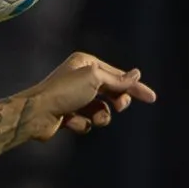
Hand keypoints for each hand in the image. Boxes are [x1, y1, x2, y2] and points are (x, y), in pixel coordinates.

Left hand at [26, 52, 156, 141]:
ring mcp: (74, 97)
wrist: (37, 114)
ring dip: (100, 116)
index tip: (151, 98)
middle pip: (111, 92)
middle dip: (116, 102)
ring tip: (93, 118)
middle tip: (118, 107)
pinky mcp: (68, 114)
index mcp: (86, 64)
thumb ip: (117, 79)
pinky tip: (70, 121)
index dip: (134, 87)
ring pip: (101, 110)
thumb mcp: (95, 79)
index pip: (117, 75)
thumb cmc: (64, 91)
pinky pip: (86, 121)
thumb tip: (136, 74)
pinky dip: (82, 123)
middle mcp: (80, 78)